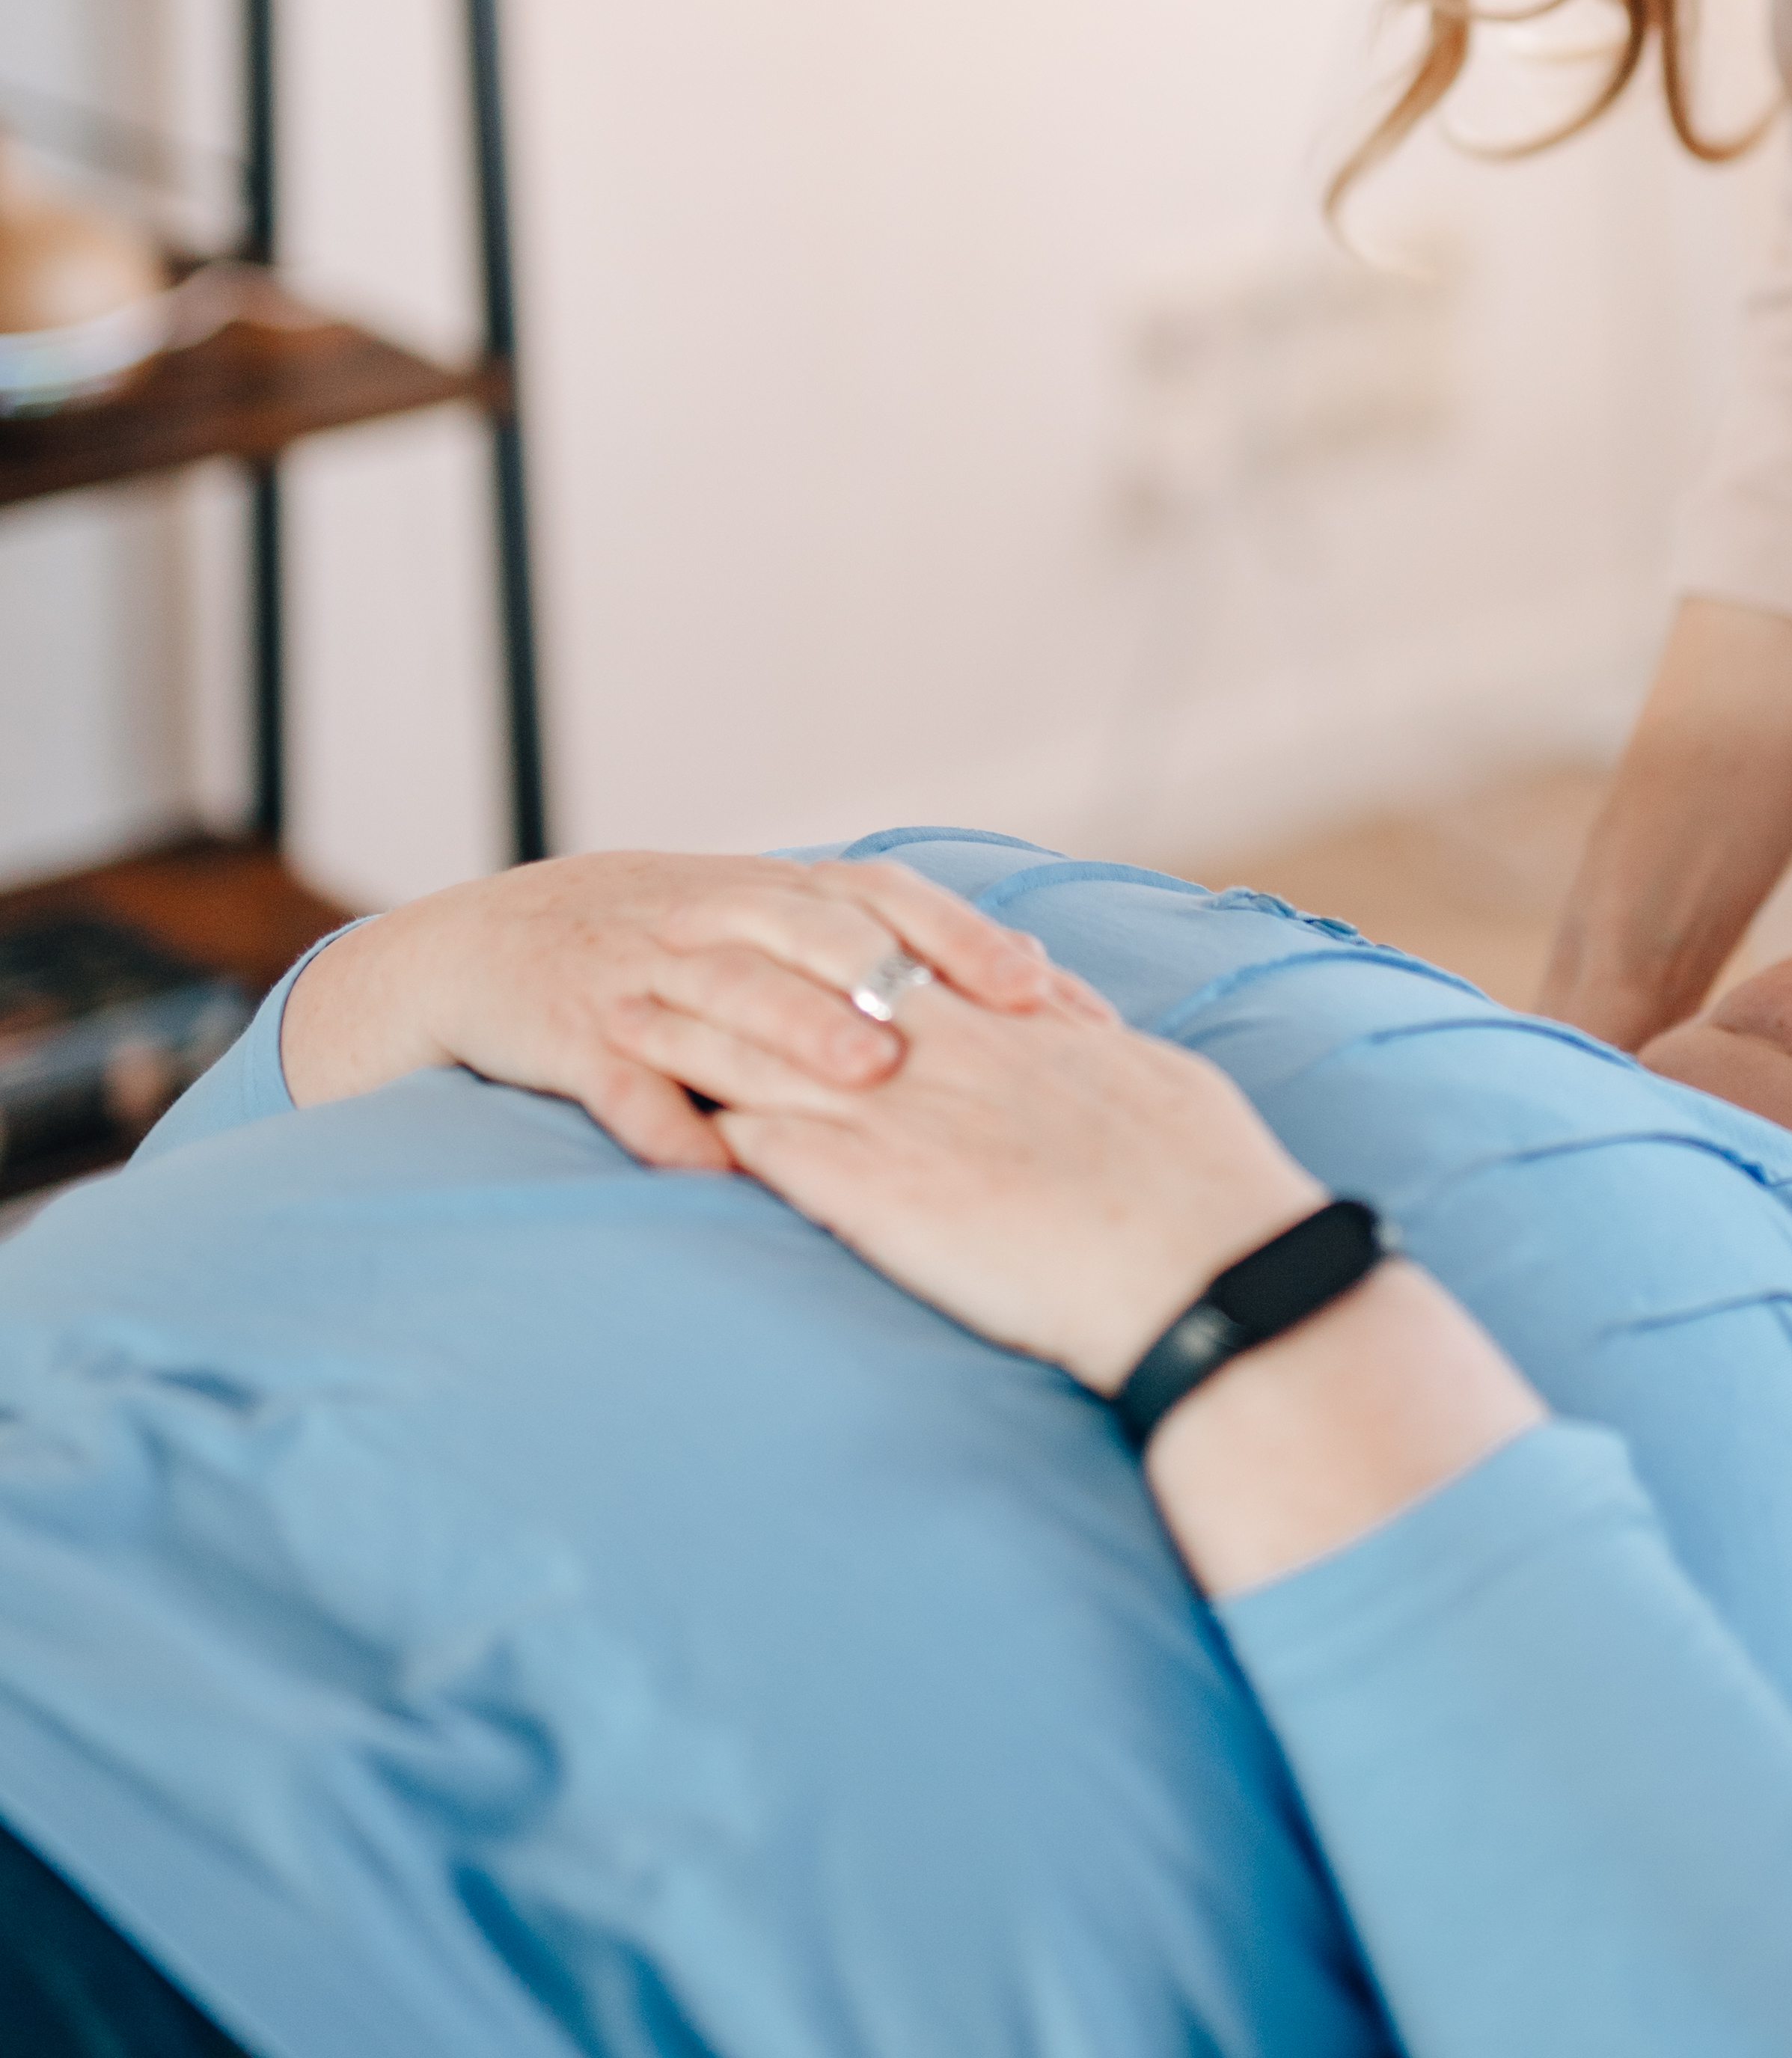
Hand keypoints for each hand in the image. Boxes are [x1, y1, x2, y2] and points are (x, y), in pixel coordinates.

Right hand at [282, 854, 1093, 1172]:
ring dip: (799, 1034)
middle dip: (901, 975)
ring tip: (869, 1074)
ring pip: (727, 996)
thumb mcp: (751, 917)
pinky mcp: (566, 1035)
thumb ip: (864, 940)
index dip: (965, 936)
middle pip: (816, 934)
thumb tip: (1020, 981)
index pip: (884, 896)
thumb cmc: (651, 944)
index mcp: (767, 890)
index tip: (1049, 989)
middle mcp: (709, 919)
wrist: (476, 946)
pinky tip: (712, 1167)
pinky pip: (619, 1080)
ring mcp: (636, 975)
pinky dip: (662, 1121)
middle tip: (987, 1020)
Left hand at [613, 971, 1324, 1394]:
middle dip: (730, 965)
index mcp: (1009, 1022)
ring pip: (765, 1056)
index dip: (821, 937)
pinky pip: (766, 1151)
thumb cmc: (1200, 1187)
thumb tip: (1079, 1026)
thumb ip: (1090, 1046)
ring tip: (627, 1026)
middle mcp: (942, 1051)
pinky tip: (661, 1137)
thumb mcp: (1149, 1083)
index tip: (772, 922)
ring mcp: (902, 1119)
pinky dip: (707, 1137)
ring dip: (691, 1040)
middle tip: (665, 948)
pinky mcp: (875, 1195)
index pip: (890, 955)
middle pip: (806, 985)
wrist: (1198, 1269)